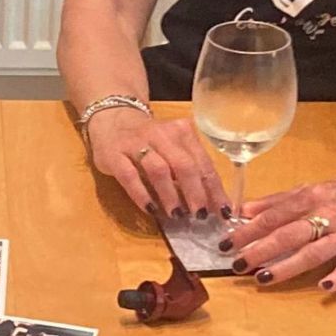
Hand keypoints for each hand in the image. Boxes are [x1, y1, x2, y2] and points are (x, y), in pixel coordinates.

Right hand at [84, 106, 229, 218]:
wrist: (112, 119)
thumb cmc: (151, 141)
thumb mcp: (174, 148)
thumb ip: (192, 171)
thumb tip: (214, 206)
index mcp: (182, 132)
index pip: (203, 163)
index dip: (214, 189)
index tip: (223, 212)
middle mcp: (161, 134)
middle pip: (183, 164)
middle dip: (195, 192)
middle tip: (201, 216)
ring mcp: (136, 143)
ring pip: (158, 169)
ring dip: (170, 194)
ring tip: (177, 216)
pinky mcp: (114, 154)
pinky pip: (129, 176)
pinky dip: (141, 194)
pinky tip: (150, 209)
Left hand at [223, 155, 335, 291]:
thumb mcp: (316, 189)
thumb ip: (281, 201)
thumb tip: (245, 211)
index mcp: (312, 197)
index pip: (274, 215)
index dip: (248, 230)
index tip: (225, 242)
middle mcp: (327, 215)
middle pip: (288, 234)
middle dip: (260, 249)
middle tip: (236, 264)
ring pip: (313, 251)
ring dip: (287, 266)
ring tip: (264, 279)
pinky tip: (323, 286)